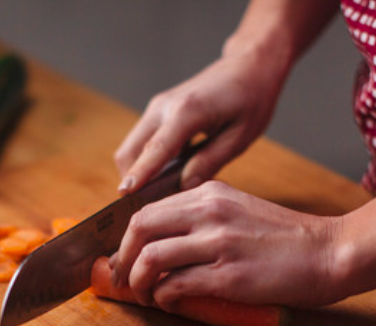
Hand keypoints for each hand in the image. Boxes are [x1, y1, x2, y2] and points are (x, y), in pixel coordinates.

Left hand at [109, 181, 342, 307]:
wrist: (330, 252)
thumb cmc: (289, 240)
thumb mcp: (241, 211)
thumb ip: (206, 218)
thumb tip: (166, 244)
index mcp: (210, 194)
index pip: (147, 210)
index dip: (127, 239)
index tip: (125, 259)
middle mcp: (210, 212)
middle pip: (140, 229)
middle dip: (124, 259)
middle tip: (124, 280)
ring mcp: (218, 242)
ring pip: (151, 258)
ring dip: (140, 283)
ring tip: (146, 297)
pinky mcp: (228, 275)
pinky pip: (176, 285)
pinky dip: (164, 298)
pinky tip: (171, 303)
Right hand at [114, 48, 287, 192]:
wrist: (248, 66)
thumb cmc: (251, 99)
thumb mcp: (239, 137)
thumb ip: (210, 162)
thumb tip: (184, 187)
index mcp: (186, 112)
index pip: (155, 151)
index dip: (139, 176)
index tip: (124, 196)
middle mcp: (163, 107)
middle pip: (129, 152)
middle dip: (132, 181)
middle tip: (149, 210)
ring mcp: (158, 107)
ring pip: (132, 147)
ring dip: (138, 172)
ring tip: (159, 197)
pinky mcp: (159, 111)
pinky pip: (143, 142)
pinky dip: (146, 161)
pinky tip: (167, 178)